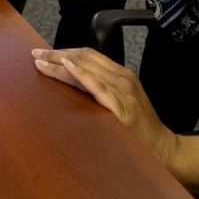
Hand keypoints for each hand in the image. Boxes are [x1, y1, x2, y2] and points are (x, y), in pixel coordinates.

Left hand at [33, 48, 180, 167]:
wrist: (161, 146)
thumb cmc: (139, 128)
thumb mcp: (121, 102)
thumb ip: (101, 91)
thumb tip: (73, 85)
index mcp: (121, 75)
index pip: (89, 56)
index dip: (65, 51)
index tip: (45, 53)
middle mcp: (122, 78)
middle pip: (85, 58)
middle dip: (58, 54)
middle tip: (36, 53)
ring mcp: (122, 90)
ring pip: (87, 68)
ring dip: (61, 62)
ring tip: (41, 61)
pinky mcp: (120, 106)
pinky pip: (98, 86)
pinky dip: (81, 74)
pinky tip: (66, 67)